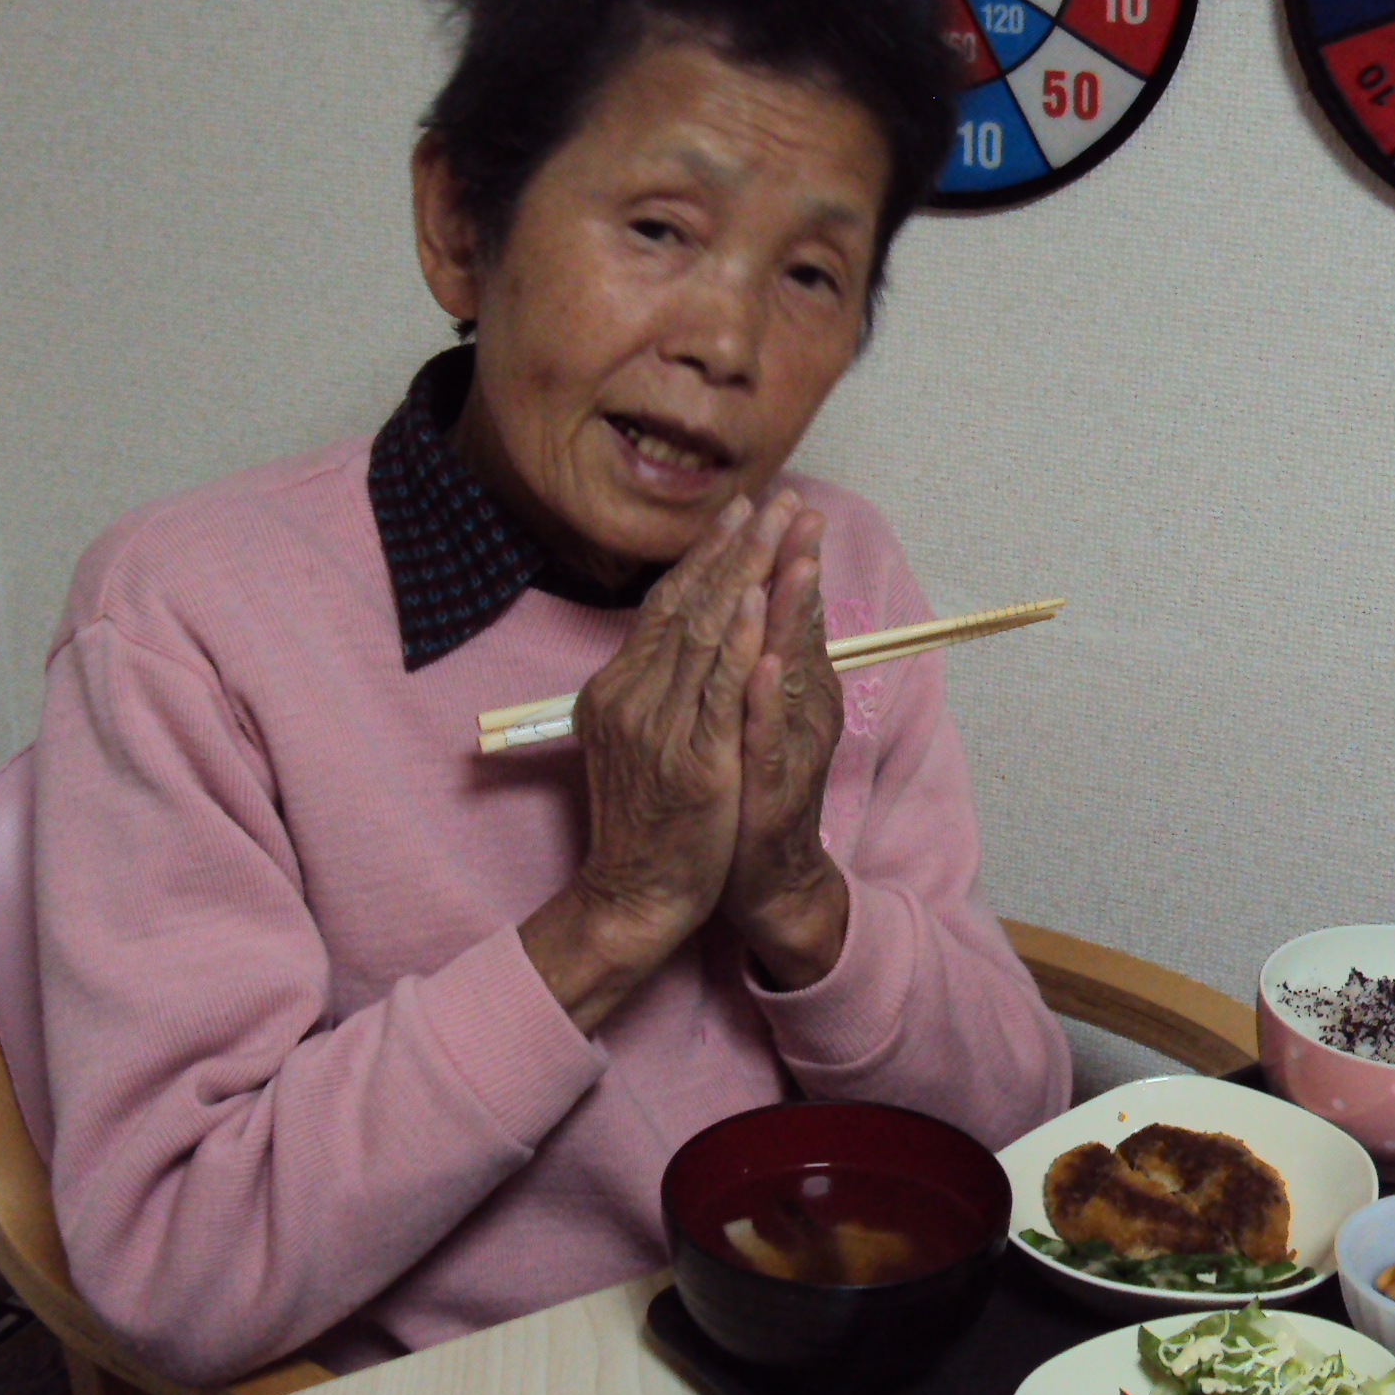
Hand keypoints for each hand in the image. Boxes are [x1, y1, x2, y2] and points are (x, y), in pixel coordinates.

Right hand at [520, 490, 799, 1029]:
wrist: (634, 896)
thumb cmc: (646, 821)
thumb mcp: (635, 742)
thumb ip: (649, 690)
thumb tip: (674, 638)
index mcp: (618, 689)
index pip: (665, 606)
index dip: (705, 556)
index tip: (739, 512)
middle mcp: (633, 698)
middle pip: (688, 607)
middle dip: (734, 548)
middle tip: (771, 499)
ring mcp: (662, 729)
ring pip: (706, 637)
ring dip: (745, 576)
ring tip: (776, 529)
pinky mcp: (694, 762)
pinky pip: (722, 692)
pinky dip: (743, 644)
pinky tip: (765, 604)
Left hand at [724, 506, 848, 989]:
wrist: (762, 877)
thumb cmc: (751, 791)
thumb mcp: (755, 716)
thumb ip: (763, 661)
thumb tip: (760, 601)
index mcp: (793, 687)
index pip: (790, 610)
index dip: (787, 555)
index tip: (786, 501)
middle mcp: (799, 709)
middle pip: (799, 628)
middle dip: (797, 566)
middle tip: (802, 511)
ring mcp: (788, 747)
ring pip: (791, 672)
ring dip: (795, 617)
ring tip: (795, 563)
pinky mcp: (772, 786)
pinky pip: (769, 733)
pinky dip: (768, 695)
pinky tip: (767, 661)